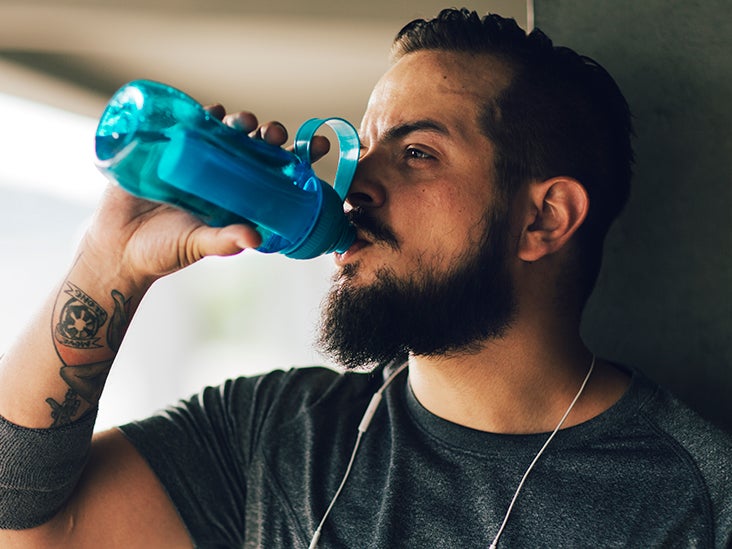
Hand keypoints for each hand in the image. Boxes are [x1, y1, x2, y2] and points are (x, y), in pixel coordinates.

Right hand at [78, 105, 330, 290]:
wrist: (116, 248)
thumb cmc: (163, 252)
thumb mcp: (198, 246)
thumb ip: (225, 241)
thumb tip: (254, 238)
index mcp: (238, 200)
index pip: (276, 176)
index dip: (300, 159)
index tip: (320, 145)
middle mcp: (222, 180)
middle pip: (255, 149)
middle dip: (269, 136)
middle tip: (274, 133)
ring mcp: (196, 164)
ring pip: (226, 135)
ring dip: (239, 123)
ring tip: (244, 121)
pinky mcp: (168, 153)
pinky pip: (189, 127)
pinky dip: (202, 116)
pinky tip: (211, 110)